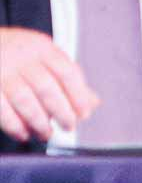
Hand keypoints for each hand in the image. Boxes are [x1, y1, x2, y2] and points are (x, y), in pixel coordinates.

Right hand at [0, 27, 99, 143]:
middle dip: (61, 112)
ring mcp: (3, 72)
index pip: (67, 72)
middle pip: (47, 88)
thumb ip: (67, 78)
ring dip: (39, 122)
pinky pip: (2, 110)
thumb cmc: (17, 52)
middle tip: (69, 126)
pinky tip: (24, 133)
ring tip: (47, 134)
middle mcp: (22, 59)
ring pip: (24, 100)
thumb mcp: (44, 55)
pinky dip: (15, 125)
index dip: (78, 95)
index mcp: (42, 48)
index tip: (84, 113)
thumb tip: (91, 102)